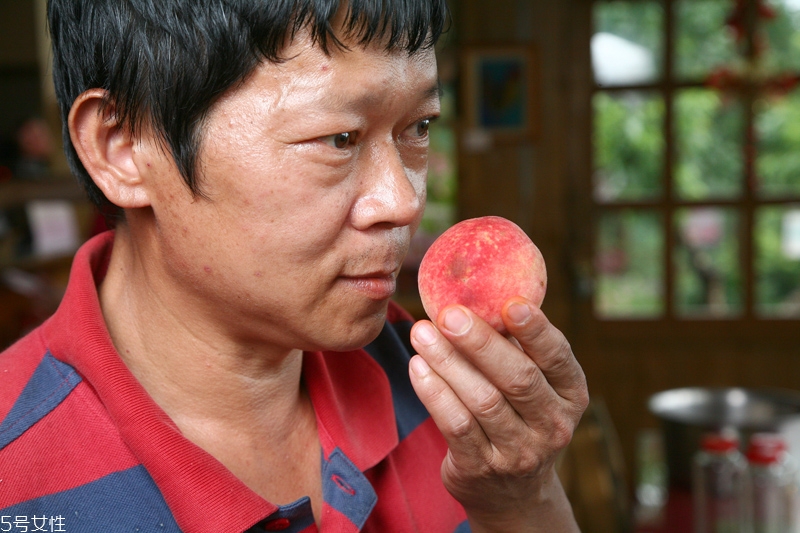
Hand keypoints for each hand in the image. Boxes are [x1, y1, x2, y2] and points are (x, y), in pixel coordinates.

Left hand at [408, 297, 588, 531]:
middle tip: (448, 314)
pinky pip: (455, 424)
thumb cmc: (518, 416)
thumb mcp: (534, 387)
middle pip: (516, 378)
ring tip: (421, 333)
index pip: (558, 357)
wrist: (511, 492)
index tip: (511, 303)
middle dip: (480, 342)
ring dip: (447, 362)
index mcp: (571, 394)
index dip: (536, 330)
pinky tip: (418, 366)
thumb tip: (479, 294)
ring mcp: (518, 451)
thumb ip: (516, 348)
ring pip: (481, 400)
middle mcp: (552, 425)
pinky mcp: (482, 467)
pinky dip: (434, 392)